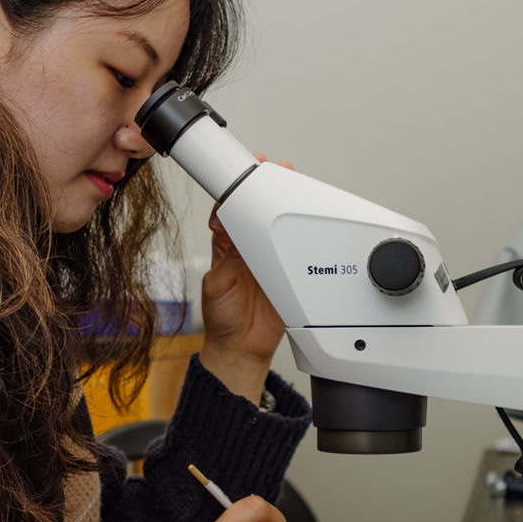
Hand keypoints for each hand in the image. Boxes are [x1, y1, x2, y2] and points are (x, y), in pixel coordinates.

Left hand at [199, 155, 292, 402]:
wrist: (242, 350)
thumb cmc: (222, 320)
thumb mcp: (219, 284)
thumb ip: (230, 259)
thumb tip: (238, 233)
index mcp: (227, 248)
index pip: (230, 211)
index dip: (235, 191)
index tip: (243, 172)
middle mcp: (249, 251)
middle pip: (258, 212)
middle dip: (266, 189)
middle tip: (275, 171)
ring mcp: (270, 261)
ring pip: (277, 227)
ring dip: (283, 207)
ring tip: (290, 185)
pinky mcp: (287, 274)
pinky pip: (295, 252)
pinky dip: (300, 237)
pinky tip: (303, 223)